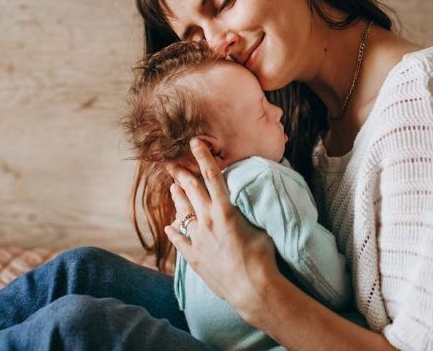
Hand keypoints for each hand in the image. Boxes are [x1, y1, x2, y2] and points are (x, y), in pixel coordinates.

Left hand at [164, 138, 278, 318]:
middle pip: (191, 191)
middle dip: (181, 174)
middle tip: (171, 162)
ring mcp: (198, 239)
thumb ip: (247, 213)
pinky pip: (179, 240)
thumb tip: (247, 202)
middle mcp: (207, 221)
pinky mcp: (194, 257)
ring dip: (178, 198)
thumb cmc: (262, 257)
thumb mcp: (259, 227)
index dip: (202, 157)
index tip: (194, 143)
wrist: (251, 288)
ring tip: (173, 188)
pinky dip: (175, 231)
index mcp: (225, 210)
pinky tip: (169, 226)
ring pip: (183, 212)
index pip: (212, 176)